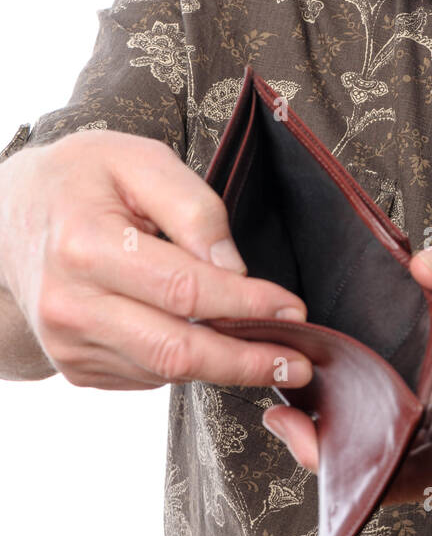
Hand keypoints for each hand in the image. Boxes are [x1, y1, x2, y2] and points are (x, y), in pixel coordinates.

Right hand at [0, 130, 312, 390]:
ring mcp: (68, 344)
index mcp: (84, 245)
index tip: (294, 308)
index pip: (183, 288)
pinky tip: (216, 343)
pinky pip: (147, 375)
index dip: (245, 303)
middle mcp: (69, 304)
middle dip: (246, 360)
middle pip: (175, 349)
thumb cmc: (85, 178)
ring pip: (165, 370)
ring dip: (225, 366)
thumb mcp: (140, 160)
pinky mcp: (75, 366)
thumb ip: (194, 209)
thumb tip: (235, 270)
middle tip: (300, 358)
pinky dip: (189, 364)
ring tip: (272, 351)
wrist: (10, 215)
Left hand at [261, 217, 431, 501]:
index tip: (326, 438)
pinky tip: (329, 402)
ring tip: (291, 409)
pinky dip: (367, 433)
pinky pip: (404, 446)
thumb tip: (424, 265)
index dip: (379, 473)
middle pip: (400, 480)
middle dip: (340, 461)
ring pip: (398, 467)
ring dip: (348, 448)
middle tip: (285, 419)